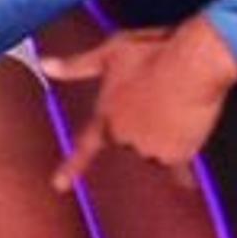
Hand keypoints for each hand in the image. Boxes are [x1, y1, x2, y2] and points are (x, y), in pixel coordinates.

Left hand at [35, 20, 236, 189]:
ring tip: (178, 106)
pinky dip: (183, 177)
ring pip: (156, 152)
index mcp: (106, 116)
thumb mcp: (110, 52)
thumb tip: (44, 64)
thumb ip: (77, 65)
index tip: (58, 185)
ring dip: (165, 137)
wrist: (191, 63)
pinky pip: (179, 170)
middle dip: (143, 126)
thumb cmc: (153, 52)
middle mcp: (125, 138)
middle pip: (131, 142)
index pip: (85, 146)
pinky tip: (188, 186)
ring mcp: (150, 149)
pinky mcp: (177, 154)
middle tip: (160, 96)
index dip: (71, 167)